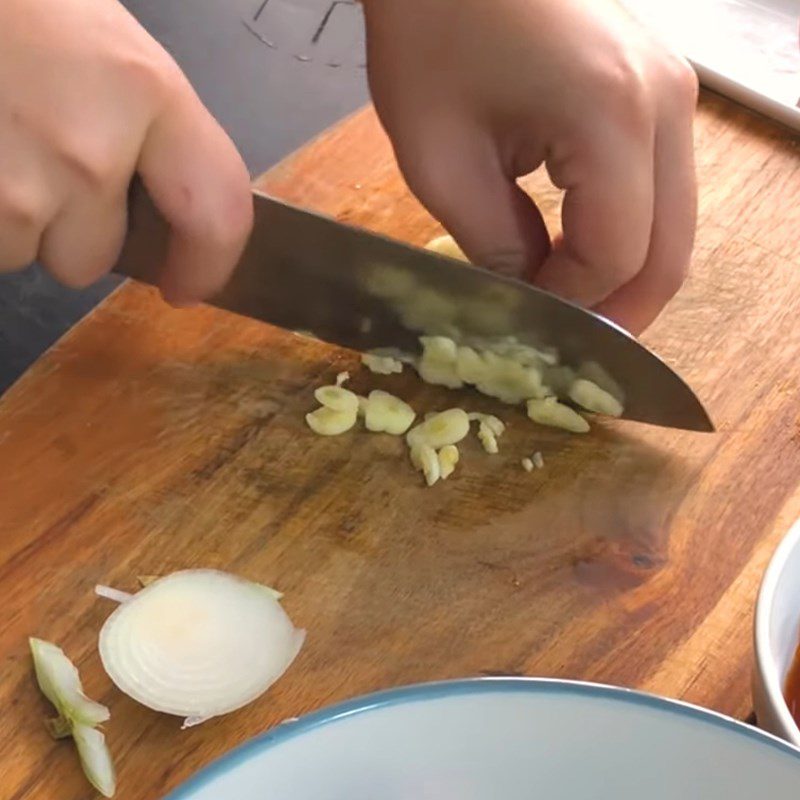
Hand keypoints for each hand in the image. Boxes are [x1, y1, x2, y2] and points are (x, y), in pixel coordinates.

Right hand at [0, 0, 251, 303]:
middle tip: (35, 163)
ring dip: (12, 220)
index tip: (188, 283)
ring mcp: (16, 188)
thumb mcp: (105, 45)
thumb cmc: (16, 2)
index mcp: (144, 91)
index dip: (208, 264)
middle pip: (92, 259)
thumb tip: (166, 207)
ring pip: (24, 255)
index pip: (217, 214)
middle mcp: (89, 152)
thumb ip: (148, 130)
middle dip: (68, 232)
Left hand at [364, 0, 698, 333]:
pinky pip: (661, 188)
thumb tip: (532, 303)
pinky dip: (626, 231)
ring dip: (623, 274)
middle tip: (565, 342)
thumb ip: (496, 247)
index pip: (616, 255)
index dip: (572, 305)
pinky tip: (578, 249)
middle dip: (617, 309)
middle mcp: (667, 104)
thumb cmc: (429, 38)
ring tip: (566, 298)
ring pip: (674, 224)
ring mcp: (676, 90)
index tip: (525, 321)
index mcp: (612, 116)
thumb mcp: (442, 162)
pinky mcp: (661, 86)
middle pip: (669, 251)